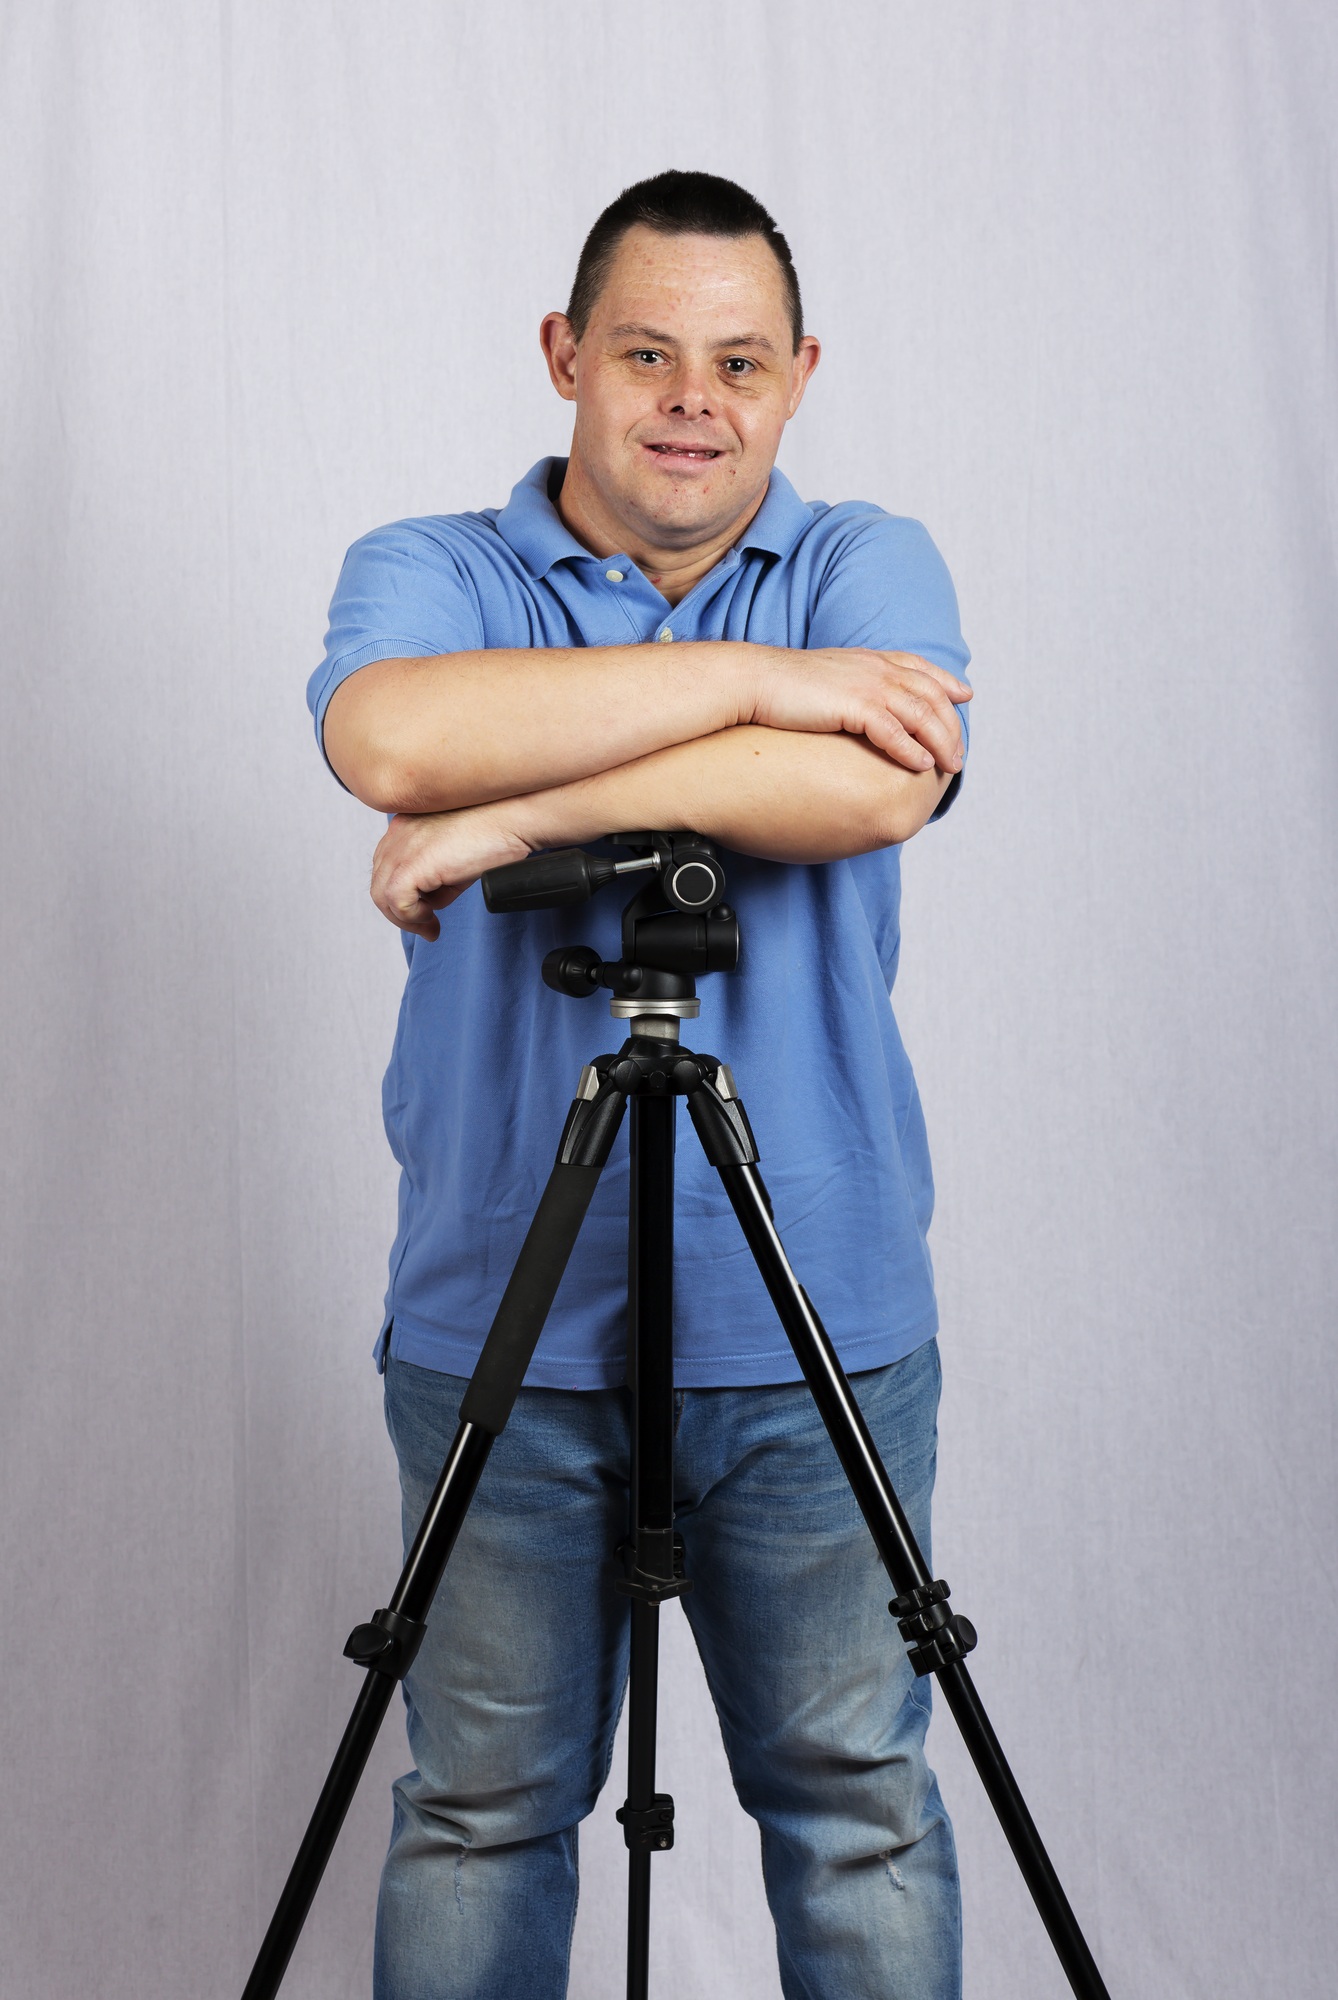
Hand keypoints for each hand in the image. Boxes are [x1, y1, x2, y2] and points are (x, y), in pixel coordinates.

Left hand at [371, 804, 530, 939]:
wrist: (515, 817)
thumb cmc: (497, 831)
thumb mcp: (456, 854)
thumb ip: (436, 876)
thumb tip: (430, 903)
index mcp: (406, 825)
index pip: (386, 866)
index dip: (402, 893)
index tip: (424, 910)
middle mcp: (398, 833)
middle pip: (379, 882)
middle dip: (400, 911)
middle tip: (426, 926)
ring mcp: (402, 847)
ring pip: (382, 895)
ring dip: (405, 918)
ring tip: (430, 926)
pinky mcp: (413, 864)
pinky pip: (397, 901)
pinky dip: (412, 916)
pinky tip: (432, 917)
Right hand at [747, 645, 969, 772]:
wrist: (752, 681)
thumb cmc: (780, 688)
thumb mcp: (825, 679)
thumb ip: (849, 687)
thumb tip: (855, 708)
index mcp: (869, 660)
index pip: (919, 667)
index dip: (946, 681)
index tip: (965, 695)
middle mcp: (875, 668)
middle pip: (930, 694)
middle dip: (950, 725)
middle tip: (959, 754)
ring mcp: (867, 684)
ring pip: (920, 713)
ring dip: (940, 741)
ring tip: (950, 766)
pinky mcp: (853, 705)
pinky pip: (893, 730)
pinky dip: (911, 749)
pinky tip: (921, 766)